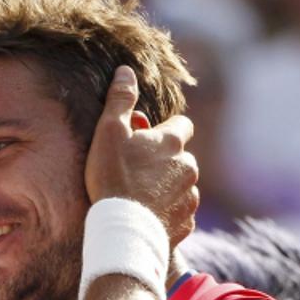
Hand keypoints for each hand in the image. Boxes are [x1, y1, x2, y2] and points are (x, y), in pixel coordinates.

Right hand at [84, 66, 199, 243]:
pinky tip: (145, 217)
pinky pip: (179, 214)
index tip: (147, 140)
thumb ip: (120, 100)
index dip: (166, 130)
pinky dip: (167, 214)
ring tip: (139, 198)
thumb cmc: (112, 178)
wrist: (121, 229)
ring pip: (183, 187)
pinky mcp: (186, 224)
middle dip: (166, 163)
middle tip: (136, 172)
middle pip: (182, 158)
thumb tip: (126, 71)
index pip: (183, 125)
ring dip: (167, 189)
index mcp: (172, 142)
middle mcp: (189, 167)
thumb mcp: (109, 132)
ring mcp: (190, 198)